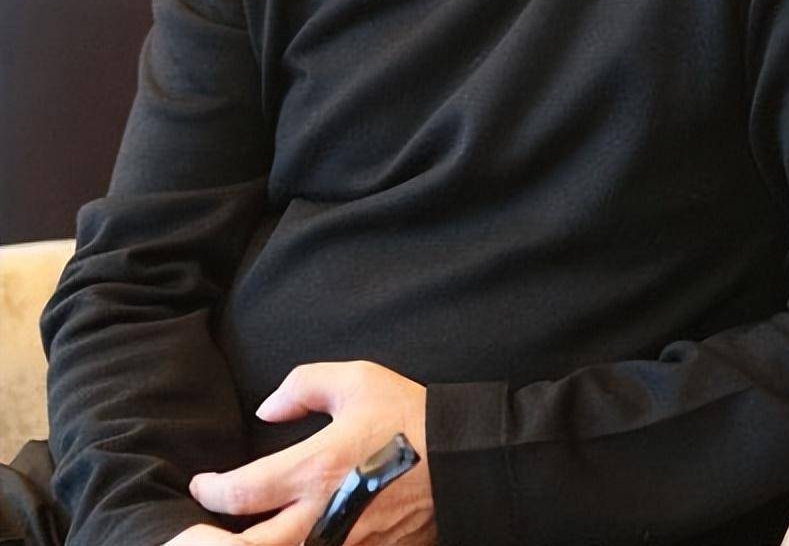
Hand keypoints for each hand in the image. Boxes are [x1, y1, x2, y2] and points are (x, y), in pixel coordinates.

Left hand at [187, 360, 434, 545]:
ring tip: (248, 532)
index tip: (203, 483)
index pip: (242, 493)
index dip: (212, 491)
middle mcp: (322, 516)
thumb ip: (303, 385)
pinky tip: (293, 536)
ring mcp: (346, 544)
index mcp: (315, 468)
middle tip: (203, 528)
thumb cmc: (409, 415)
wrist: (463, 460)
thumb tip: (266, 410)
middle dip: (215, 541)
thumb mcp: (356, 380)